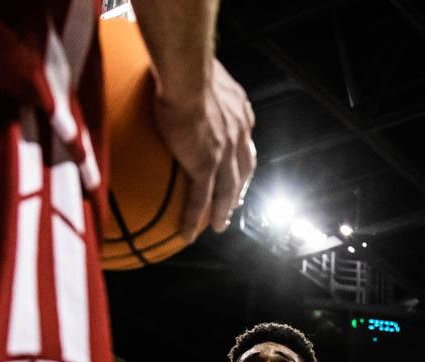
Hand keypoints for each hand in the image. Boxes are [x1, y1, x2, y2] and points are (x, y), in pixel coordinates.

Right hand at [154, 60, 255, 241]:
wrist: (187, 75)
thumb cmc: (187, 64)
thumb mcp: (200, 71)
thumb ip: (197, 81)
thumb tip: (180, 76)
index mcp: (238, 112)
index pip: (245, 139)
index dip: (243, 156)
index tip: (239, 167)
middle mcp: (237, 134)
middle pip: (243, 168)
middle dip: (241, 187)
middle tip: (236, 203)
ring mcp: (224, 153)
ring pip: (228, 190)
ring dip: (225, 210)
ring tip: (220, 225)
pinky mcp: (205, 166)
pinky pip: (200, 199)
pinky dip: (196, 218)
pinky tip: (189, 233)